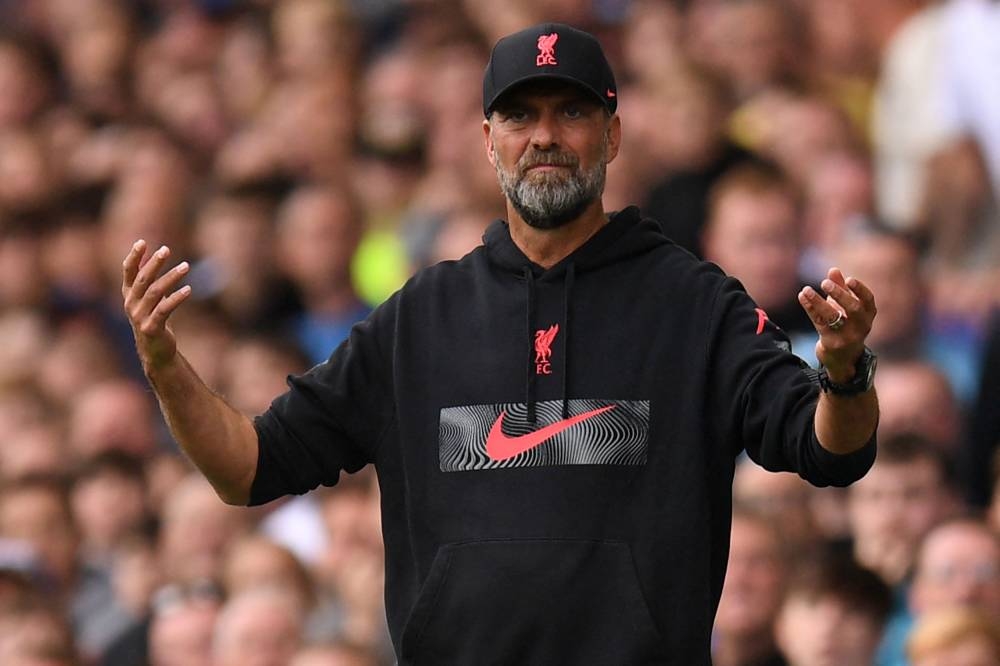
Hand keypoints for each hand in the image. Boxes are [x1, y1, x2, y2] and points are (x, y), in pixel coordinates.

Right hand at [122, 240, 191, 372]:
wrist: (155, 351)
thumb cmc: (153, 320)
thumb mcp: (149, 298)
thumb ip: (148, 279)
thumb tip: (151, 256)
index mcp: (128, 295)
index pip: (127, 272)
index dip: (133, 257)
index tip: (142, 242)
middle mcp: (130, 304)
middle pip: (142, 279)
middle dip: (154, 263)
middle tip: (166, 249)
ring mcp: (139, 317)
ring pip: (155, 292)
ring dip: (171, 277)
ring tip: (186, 266)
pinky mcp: (151, 328)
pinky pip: (164, 309)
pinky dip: (176, 298)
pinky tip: (189, 289)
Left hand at [798, 267, 875, 381]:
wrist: (842, 359)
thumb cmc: (846, 326)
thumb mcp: (846, 308)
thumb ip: (841, 289)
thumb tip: (833, 270)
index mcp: (868, 316)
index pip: (869, 301)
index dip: (860, 290)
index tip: (850, 279)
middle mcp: (861, 327)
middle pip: (854, 310)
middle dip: (839, 294)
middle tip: (824, 282)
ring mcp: (846, 337)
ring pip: (833, 318)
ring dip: (818, 302)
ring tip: (806, 289)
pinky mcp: (831, 343)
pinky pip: (819, 323)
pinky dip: (810, 309)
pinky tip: (802, 297)